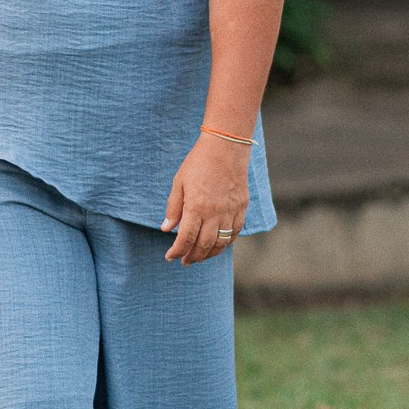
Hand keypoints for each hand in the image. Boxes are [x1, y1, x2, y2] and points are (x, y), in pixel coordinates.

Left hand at [162, 135, 250, 265]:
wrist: (225, 147)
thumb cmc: (198, 163)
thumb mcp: (178, 183)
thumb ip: (173, 208)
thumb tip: (166, 229)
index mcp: (196, 206)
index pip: (185, 238)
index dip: (177, 251)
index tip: (170, 257)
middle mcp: (215, 212)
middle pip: (204, 245)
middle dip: (192, 257)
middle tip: (184, 261)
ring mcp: (231, 211)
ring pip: (221, 243)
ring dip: (209, 254)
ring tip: (199, 257)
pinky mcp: (242, 208)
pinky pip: (235, 232)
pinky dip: (226, 242)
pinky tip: (217, 245)